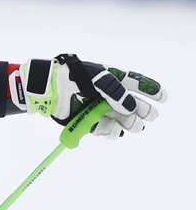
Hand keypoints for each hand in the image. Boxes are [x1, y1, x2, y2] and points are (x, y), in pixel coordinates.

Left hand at [10, 53, 166, 137]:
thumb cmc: (69, 78)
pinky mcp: (88, 121)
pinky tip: (112, 129)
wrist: (46, 90)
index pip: (133, 83)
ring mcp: (97, 109)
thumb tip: (131, 107)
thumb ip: (114, 91)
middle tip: (150, 116)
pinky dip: (110, 131)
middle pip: (131, 106)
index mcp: (107, 79)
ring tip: (134, 125)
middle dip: (143, 111)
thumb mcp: (95, 78)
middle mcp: (105, 95)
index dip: (149, 89)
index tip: (163, 97)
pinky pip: (105, 130)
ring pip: (121, 121)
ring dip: (129, 124)